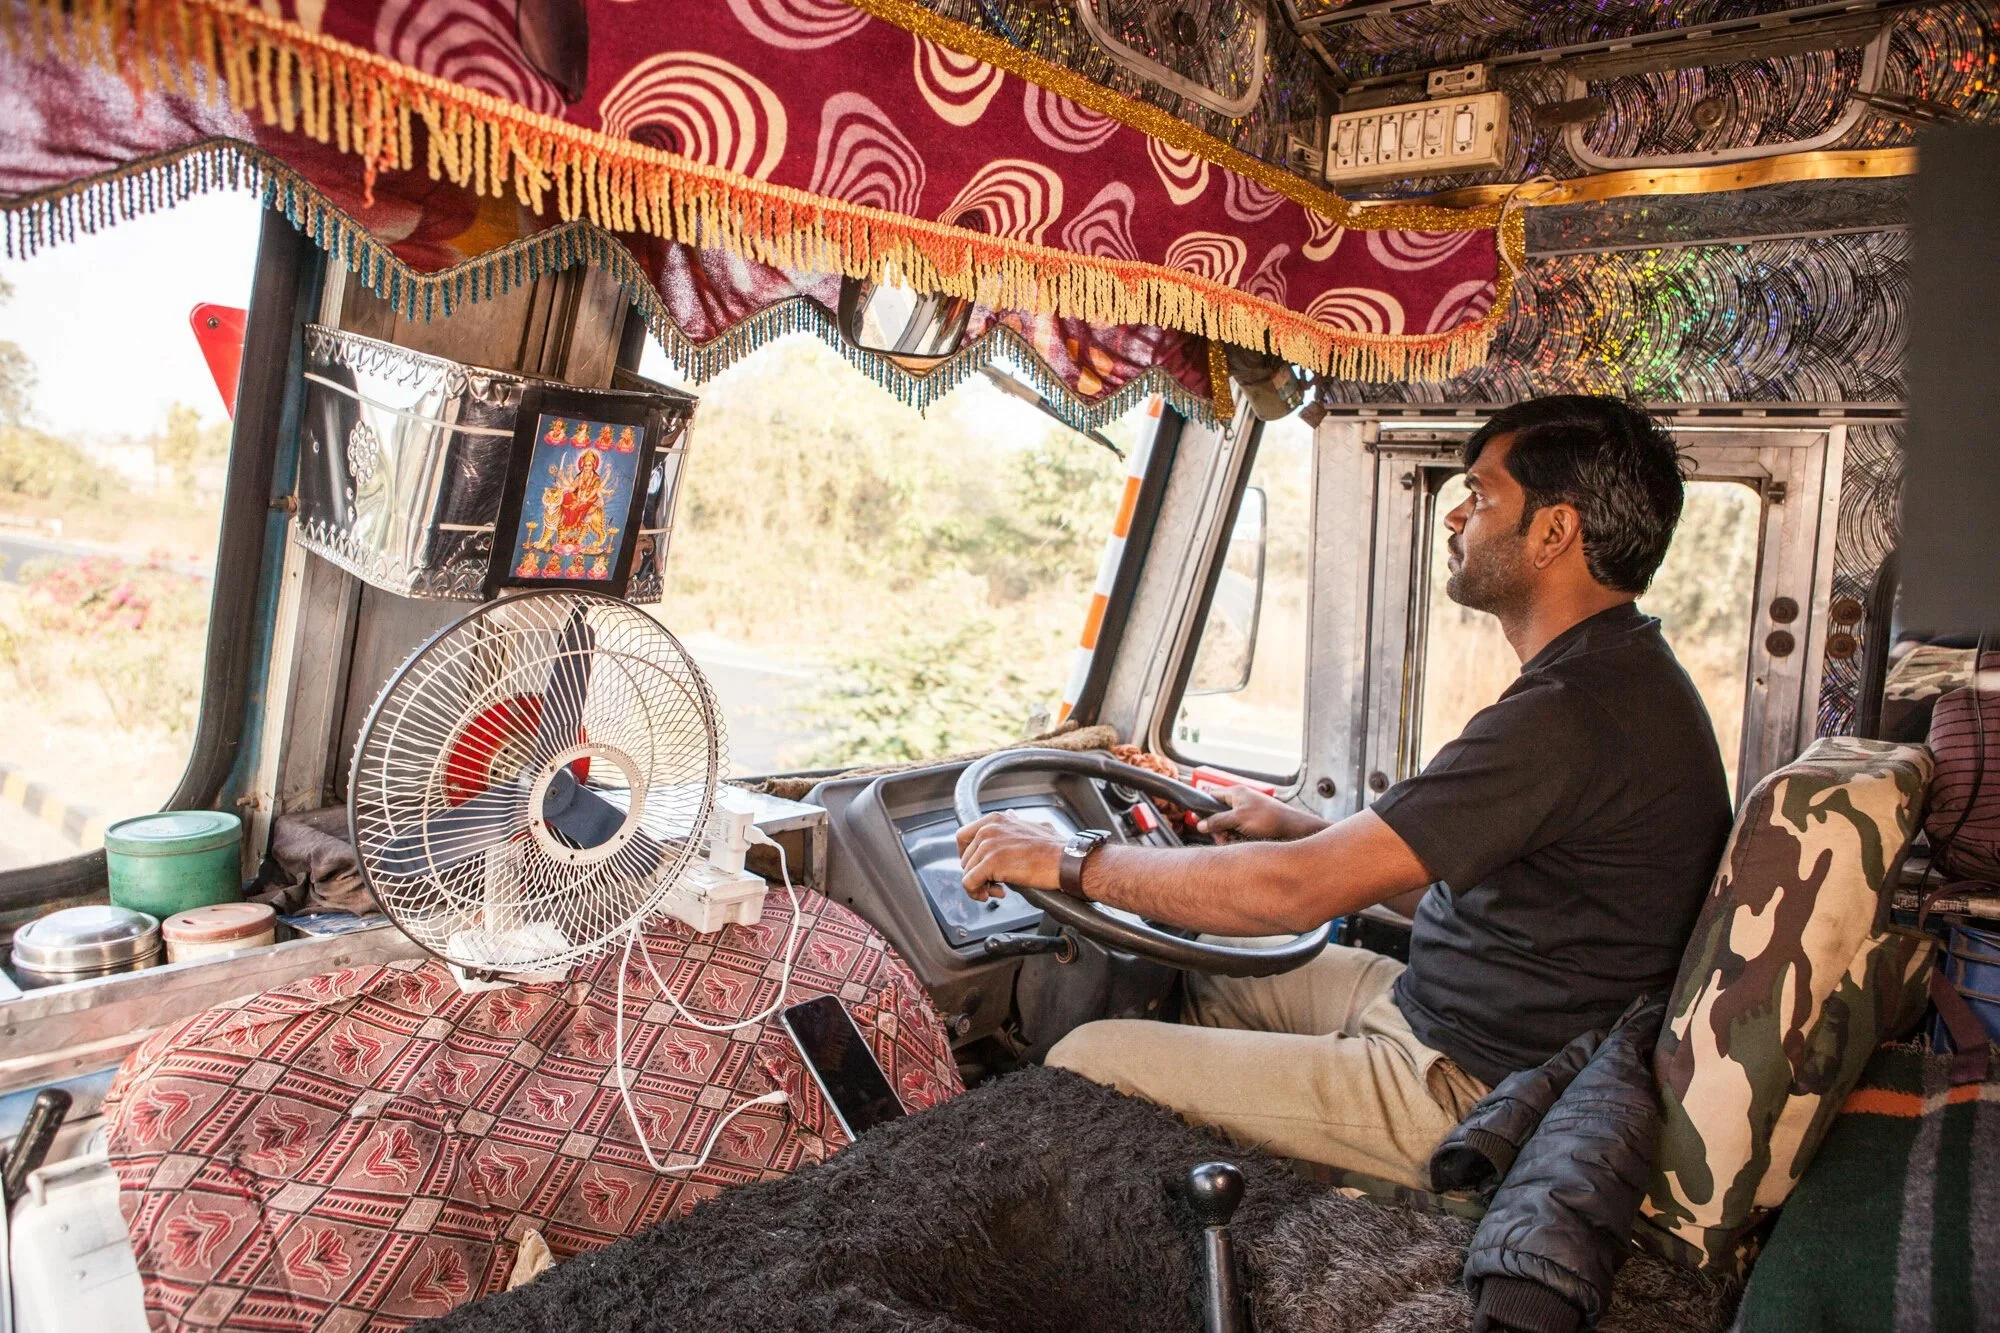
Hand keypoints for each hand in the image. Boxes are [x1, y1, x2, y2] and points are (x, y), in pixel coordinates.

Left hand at [956, 813, 1066, 900]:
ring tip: (999, 890)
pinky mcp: (991, 863)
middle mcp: (988, 829)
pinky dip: (977, 892)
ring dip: (981, 885)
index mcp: (996, 819)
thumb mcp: (1032, 825)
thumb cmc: (1055, 848)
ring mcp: (988, 845)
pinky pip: (970, 883)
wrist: (1066, 860)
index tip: (978, 867)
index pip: (963, 836)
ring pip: (967, 872)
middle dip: (977, 873)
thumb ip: (1015, 822)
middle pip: (964, 858)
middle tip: (994, 883)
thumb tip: (1010, 815)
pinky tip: (996, 894)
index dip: (967, 855)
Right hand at [1196, 787, 1327, 842]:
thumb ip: (1217, 821)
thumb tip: (1200, 825)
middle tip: (1221, 837)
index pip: (1211, 795)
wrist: (1292, 829)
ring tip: (1233, 841)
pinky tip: (1241, 843)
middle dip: (1217, 828)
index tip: (1198, 820)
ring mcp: (1246, 813)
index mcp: (1236, 793)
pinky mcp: (1252, 824)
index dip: (1203, 808)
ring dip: (1226, 835)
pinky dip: (1236, 838)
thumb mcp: (1238, 819)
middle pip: (1217, 814)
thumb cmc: (1268, 819)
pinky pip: (1237, 831)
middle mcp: (1240, 801)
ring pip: (1227, 825)